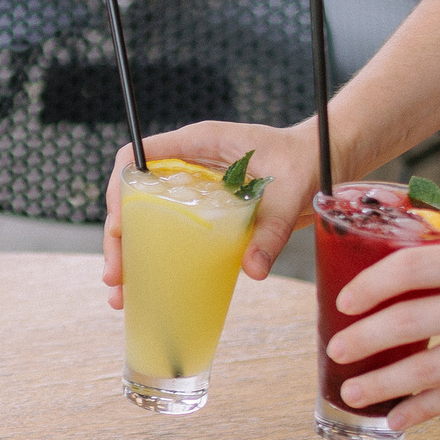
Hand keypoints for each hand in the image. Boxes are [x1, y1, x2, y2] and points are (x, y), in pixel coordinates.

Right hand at [101, 120, 320, 306]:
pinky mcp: (206, 213)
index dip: (118, 190)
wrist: (325, 161)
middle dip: (118, 237)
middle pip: (133, 196)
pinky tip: (148, 291)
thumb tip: (253, 270)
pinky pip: (172, 233)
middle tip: (115, 277)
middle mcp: (189, 166)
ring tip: (120, 296)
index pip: (138, 157)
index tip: (116, 227)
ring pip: (146, 219)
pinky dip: (157, 261)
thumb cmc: (306, 160)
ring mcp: (195, 190)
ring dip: (130, 255)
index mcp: (199, 144)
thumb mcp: (290, 191)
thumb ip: (272, 229)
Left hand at [327, 232, 439, 430]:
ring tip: (351, 390)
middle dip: (363, 338)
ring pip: (430, 368)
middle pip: (411, 321)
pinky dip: (424, 410)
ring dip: (384, 382)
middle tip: (334, 347)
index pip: (413, 267)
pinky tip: (397, 418)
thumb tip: (425, 275)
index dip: (371, 284)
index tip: (346, 300)